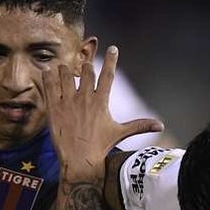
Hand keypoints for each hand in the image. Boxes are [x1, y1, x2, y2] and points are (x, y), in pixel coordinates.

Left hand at [43, 46, 160, 180]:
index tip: (113, 48)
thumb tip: (161, 126)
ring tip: (65, 69)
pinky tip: (49, 70)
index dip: (112, 60)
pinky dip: (49, 75)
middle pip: (86, 71)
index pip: (108, 75)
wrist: (79, 161)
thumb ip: (140, 125)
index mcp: (101, 102)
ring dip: (66, 69)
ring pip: (66, 74)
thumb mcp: (120, 133)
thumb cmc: (100, 147)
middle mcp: (85, 98)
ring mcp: (68, 101)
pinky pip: (50, 85)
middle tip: (85, 67)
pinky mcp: (54, 107)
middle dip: (86, 66)